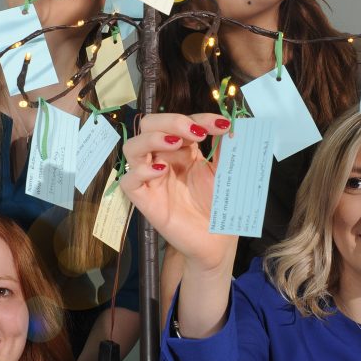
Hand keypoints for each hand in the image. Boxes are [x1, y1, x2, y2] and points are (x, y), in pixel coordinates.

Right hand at [120, 113, 234, 272]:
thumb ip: (225, 149)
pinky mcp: (144, 200)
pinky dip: (141, 171)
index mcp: (184, 150)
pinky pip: (129, 181)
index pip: (182, 122)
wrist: (217, 241)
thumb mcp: (225, 173)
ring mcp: (151, 178)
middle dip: (170, 121)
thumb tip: (231, 124)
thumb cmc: (219, 206)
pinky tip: (161, 171)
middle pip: (149, 126)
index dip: (200, 118)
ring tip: (175, 143)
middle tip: (195, 132)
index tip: (222, 125)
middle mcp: (163, 159)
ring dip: (152, 138)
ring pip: (132, 147)